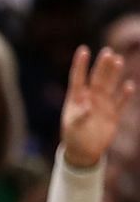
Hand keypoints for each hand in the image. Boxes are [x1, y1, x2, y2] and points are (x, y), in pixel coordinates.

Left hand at [59, 45, 135, 169]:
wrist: (83, 151)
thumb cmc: (73, 137)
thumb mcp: (72, 126)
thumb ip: (79, 115)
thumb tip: (87, 105)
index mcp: (76, 99)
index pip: (78, 78)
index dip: (80, 65)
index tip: (83, 50)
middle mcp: (90, 99)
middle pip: (97, 79)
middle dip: (102, 66)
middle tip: (108, 52)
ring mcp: (102, 106)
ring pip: (109, 86)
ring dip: (114, 74)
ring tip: (118, 60)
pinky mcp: (113, 115)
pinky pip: (120, 102)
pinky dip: (124, 95)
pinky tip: (129, 85)